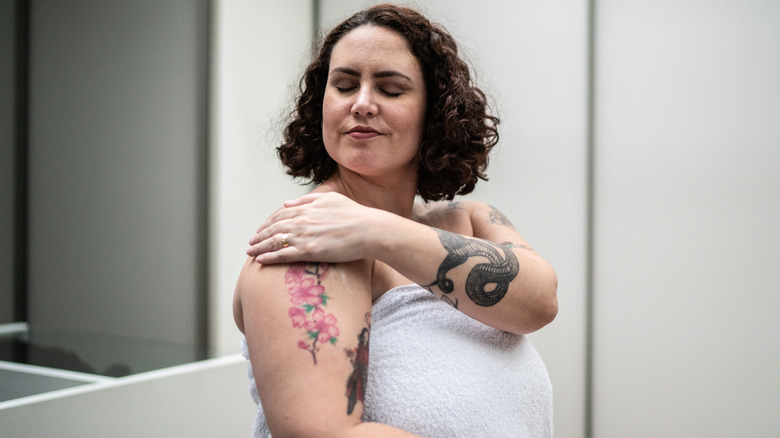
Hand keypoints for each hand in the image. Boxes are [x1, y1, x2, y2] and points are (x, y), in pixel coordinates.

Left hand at [247, 192, 380, 263]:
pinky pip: (284, 255)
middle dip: (260, 235)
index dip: (268, 222)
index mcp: (307, 208)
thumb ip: (306, 201)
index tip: (261, 228)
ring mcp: (305, 236)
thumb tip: (286, 203)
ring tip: (250, 252)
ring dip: (260, 247)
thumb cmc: (355, 214)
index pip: (280, 215)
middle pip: (274, 228)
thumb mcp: (330, 199)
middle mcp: (302, 221)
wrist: (369, 229)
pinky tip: (260, 261)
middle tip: (251, 242)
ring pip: (275, 242)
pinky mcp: (310, 251)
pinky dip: (270, 257)